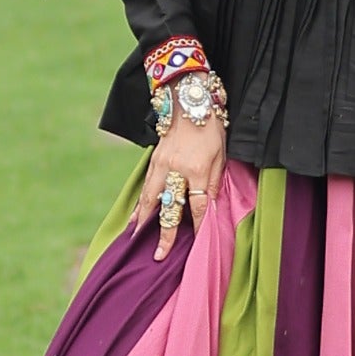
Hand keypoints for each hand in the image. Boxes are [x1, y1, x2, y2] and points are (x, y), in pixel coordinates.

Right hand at [132, 115, 227, 259]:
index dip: (198, 226)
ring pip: (150, 198)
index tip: (197, 242)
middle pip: (168, 207)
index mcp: (196, 169)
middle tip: (158, 255)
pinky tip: (134, 217)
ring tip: (136, 240)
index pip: (197, 205)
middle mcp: (176, 169)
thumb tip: (209, 207)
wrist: (190, 100)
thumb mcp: (220, 155)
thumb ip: (213, 182)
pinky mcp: (153, 160)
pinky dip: (139, 204)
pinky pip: (144, 186)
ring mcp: (161, 165)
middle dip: (164, 233)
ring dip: (144, 221)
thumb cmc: (211, 129)